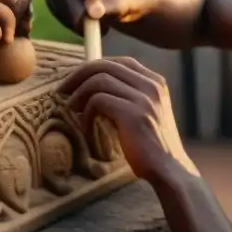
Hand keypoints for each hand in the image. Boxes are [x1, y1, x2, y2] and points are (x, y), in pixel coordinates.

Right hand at [46, 0, 135, 33]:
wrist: (107, 6)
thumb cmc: (117, 2)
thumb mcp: (122, 4)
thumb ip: (110, 6)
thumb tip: (92, 13)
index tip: (94, 14)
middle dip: (77, 10)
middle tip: (90, 30)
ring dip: (74, 19)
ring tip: (94, 27)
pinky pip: (55, 10)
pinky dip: (67, 22)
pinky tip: (82, 25)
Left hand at [59, 56, 191, 179]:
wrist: (168, 169)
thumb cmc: (151, 146)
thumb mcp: (144, 112)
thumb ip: (128, 96)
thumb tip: (93, 87)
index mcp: (155, 82)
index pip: (119, 62)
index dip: (94, 67)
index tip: (76, 81)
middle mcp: (151, 85)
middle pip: (106, 65)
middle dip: (79, 75)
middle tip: (63, 91)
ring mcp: (144, 98)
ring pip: (99, 80)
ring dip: (79, 94)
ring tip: (71, 109)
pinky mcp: (133, 114)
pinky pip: (99, 100)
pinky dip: (86, 112)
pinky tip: (85, 127)